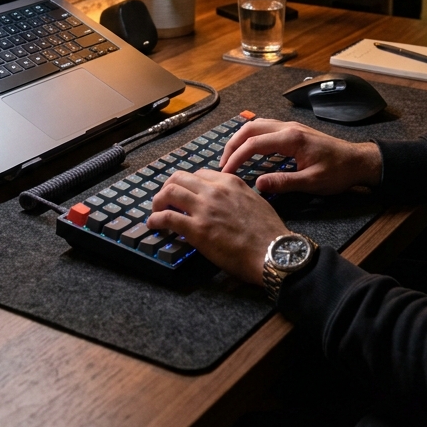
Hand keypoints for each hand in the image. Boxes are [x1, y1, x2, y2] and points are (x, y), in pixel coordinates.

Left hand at [147, 169, 288, 284]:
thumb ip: (236, 196)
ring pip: (170, 192)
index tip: (183, 192)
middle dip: (167, 187)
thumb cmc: (269, 233)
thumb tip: (225, 203)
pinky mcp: (197, 229)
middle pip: (179, 177)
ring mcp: (205, 208)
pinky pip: (168, 217)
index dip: (187, 183)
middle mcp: (215, 190)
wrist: (273, 252)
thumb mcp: (254, 202)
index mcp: (230, 182)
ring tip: (155, 210)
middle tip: (163, 198)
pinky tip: (153, 224)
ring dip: (158, 201)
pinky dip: (155, 219)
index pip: (200, 173)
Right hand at [220, 119, 382, 196]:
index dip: (236, 157)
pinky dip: (251, 137)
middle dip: (232, 144)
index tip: (226, 172)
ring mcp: (290, 127)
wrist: (357, 161)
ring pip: (256, 125)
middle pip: (250, 128)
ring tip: (231, 157)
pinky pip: (265, 128)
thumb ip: (284, 183)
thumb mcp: (312, 182)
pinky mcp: (293, 131)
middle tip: (222, 164)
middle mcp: (287, 127)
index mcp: (291, 138)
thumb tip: (257, 185)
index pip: (254, 143)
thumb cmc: (338, 172)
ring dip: (241, 139)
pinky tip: (249, 149)